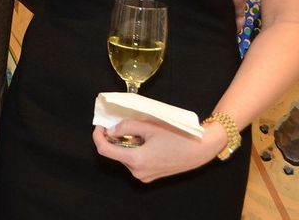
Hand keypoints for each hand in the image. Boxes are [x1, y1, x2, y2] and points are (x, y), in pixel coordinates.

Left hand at [92, 120, 225, 181]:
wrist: (201, 149)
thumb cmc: (177, 135)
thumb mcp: (148, 126)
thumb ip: (126, 126)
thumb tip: (111, 130)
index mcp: (135, 160)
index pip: (104, 150)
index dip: (98, 136)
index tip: (100, 125)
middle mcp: (138, 172)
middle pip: (115, 153)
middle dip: (114, 138)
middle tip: (122, 123)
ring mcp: (145, 176)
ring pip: (125, 157)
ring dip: (126, 143)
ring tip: (140, 131)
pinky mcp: (151, 175)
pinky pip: (135, 161)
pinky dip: (134, 149)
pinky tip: (146, 140)